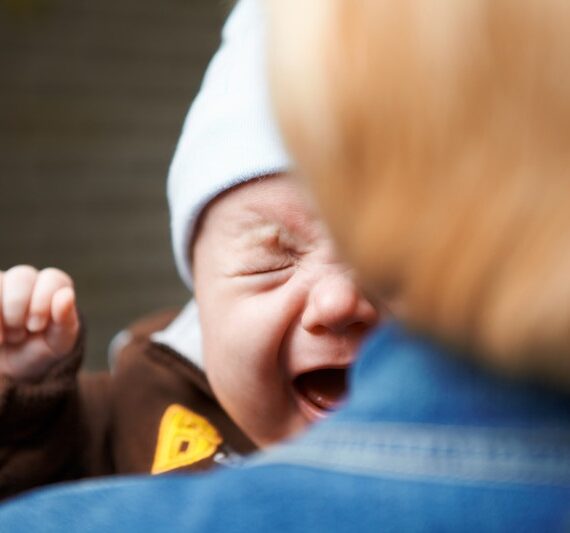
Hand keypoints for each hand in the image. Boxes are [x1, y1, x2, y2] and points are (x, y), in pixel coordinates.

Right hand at [0, 266, 79, 381]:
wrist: (13, 367)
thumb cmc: (41, 349)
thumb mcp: (58, 343)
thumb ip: (65, 320)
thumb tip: (67, 294)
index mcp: (55, 287)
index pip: (52, 279)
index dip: (42, 303)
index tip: (36, 327)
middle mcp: (29, 280)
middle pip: (22, 276)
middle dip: (18, 307)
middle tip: (20, 334)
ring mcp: (4, 284)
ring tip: (3, 338)